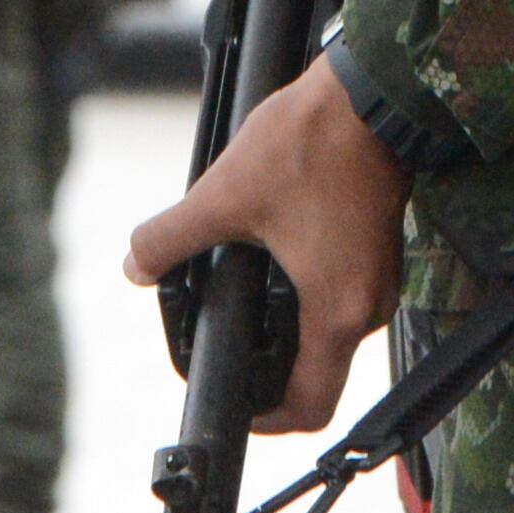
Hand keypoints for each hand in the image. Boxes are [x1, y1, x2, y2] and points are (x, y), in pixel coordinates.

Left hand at [125, 57, 406, 435]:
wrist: (372, 91)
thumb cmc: (312, 143)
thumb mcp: (225, 194)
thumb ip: (171, 237)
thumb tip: (134, 265)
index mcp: (337, 312)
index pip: (310, 407)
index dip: (267, 421)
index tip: (235, 405)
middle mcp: (368, 307)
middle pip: (319, 371)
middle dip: (270, 368)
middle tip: (225, 344)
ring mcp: (379, 277)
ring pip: (329, 329)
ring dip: (288, 325)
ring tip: (241, 295)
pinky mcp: (378, 248)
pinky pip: (342, 294)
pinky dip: (307, 292)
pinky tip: (272, 256)